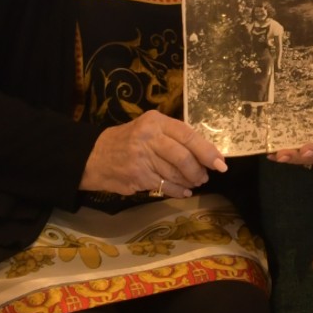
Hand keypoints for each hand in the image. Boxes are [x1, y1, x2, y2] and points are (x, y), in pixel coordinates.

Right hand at [81, 110, 228, 196]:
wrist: (92, 156)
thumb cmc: (127, 140)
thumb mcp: (148, 128)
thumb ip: (172, 136)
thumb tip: (204, 152)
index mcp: (155, 122)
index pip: (187, 135)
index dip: (206, 150)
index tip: (220, 162)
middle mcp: (148, 138)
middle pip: (183, 157)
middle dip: (199, 169)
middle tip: (207, 176)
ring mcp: (141, 159)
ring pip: (175, 173)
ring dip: (189, 181)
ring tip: (196, 182)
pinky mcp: (136, 178)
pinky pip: (164, 186)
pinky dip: (177, 191)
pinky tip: (184, 191)